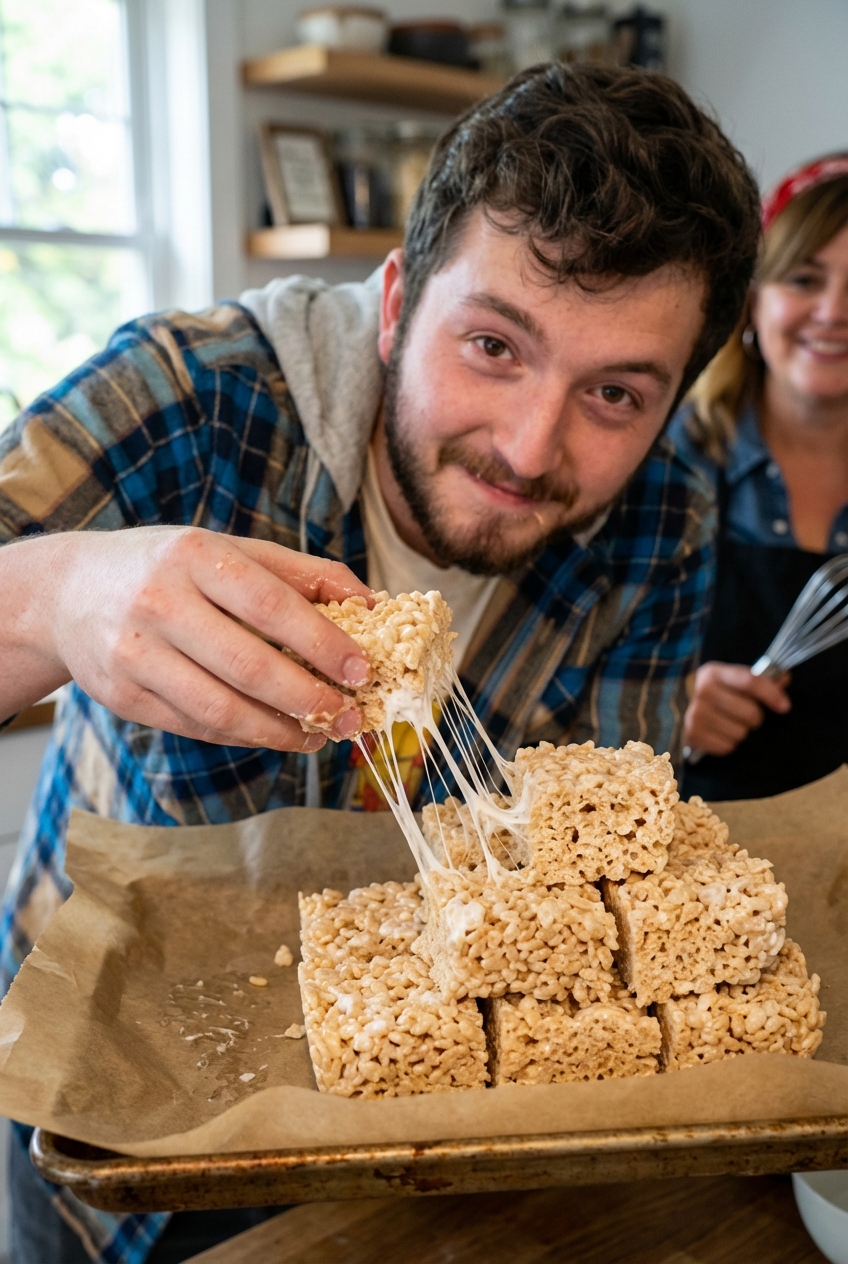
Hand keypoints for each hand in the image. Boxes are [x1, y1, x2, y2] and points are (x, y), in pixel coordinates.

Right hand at [2, 527, 373, 749]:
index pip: (271, 605)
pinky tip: (275, 734)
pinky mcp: (123, 696)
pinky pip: (196, 726)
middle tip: (348, 716)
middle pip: (248, 666)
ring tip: (318, 735)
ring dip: (280, 731)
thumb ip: (300, 573)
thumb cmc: (169, 568)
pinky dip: (244, 736)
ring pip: (221, 709)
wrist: (67, 591)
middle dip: (308, 698)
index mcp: (194, 555)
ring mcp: (134, 654)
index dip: (322, 642)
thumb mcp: (229, 550)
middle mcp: (159, 603)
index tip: (360, 669)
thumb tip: (371, 601)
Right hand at [683, 662, 790, 756]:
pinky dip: (728, 743)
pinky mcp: (692, 734)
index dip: (771, 694)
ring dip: (741, 732)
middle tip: (748, 716)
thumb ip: (760, 679)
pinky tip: (720, 734)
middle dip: (755, 717)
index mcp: (714, 673)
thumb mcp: (731, 679)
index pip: (750, 681)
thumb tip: (785, 677)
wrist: (679, 706)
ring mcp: (695, 714)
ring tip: (731, 724)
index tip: (785, 706)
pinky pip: (727, 747)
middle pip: (750, 713)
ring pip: (740, 733)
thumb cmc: (715, 692)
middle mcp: (702, 691)